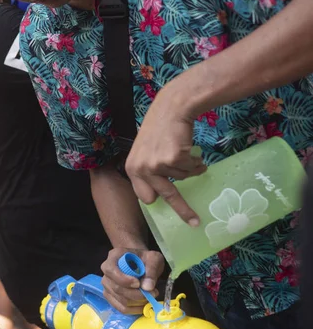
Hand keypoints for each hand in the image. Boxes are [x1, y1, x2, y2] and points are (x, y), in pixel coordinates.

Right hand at [101, 248, 163, 313]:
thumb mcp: (153, 258)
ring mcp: (107, 284)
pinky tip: (144, 305)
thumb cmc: (146, 258)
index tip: (139, 284)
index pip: (111, 270)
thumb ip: (152, 270)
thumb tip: (147, 287)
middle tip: (153, 293)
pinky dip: (134, 309)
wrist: (142, 262)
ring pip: (119, 300)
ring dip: (137, 302)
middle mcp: (106, 271)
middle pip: (116, 288)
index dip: (123, 280)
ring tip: (150, 297)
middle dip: (136, 294)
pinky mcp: (111, 296)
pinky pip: (121, 308)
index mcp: (114, 256)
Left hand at [125, 88, 205, 224]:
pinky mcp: (174, 158)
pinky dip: (196, 162)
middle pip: (167, 196)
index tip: (168, 215)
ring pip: (183, 177)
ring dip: (190, 168)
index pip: (145, 196)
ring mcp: (158, 164)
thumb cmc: (160, 129)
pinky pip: (192, 169)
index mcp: (132, 169)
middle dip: (183, 210)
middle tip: (194, 221)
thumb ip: (147, 172)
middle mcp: (142, 168)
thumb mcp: (144, 151)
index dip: (158, 201)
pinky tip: (192, 150)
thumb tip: (152, 199)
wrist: (172, 108)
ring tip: (186, 152)